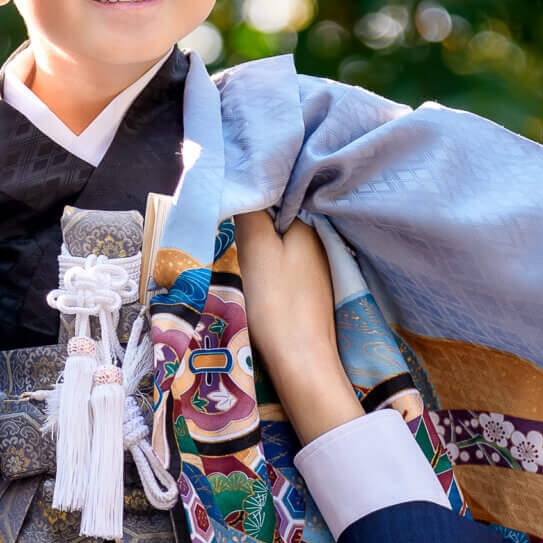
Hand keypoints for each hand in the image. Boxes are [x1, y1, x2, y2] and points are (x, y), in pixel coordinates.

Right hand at [233, 211, 363, 443]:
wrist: (302, 361)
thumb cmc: (277, 302)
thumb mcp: (258, 250)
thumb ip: (251, 213)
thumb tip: (243, 180)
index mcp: (308, 226)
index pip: (276, 195)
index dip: (250, 195)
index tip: (225, 199)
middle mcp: (318, 242)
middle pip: (279, 220)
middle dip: (255, 220)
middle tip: (223, 224)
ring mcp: (318, 269)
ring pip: (282, 244)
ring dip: (261, 243)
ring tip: (234, 246)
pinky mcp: (312, 292)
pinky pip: (287, 264)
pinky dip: (271, 263)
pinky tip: (257, 274)